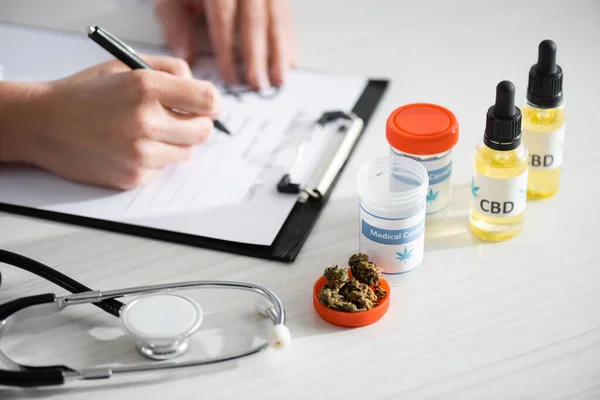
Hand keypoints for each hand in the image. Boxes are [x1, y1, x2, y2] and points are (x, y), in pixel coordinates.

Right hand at [12, 56, 220, 189]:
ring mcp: (139, 153)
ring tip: (146, 132)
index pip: (207, 100)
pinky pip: (163, 169)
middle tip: (182, 120)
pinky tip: (129, 147)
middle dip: (197, 125)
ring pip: (186, 153)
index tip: (208, 106)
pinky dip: (154, 159)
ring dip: (175, 143)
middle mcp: (145, 121)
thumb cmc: (86, 93)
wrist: (44, 124)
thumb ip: (170, 70)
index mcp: (146, 86)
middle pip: (203, 131)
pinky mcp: (133, 177)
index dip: (212, 104)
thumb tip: (203, 91)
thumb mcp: (126, 65)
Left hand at [155, 0, 295, 89]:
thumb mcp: (173, 0)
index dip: (228, 50)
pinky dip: (289, 41)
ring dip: (279, 53)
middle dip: (257, 57)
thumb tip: (185, 57)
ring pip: (276, 20)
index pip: (224, 18)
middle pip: (254, 21)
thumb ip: (176, 25)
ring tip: (278, 80)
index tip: (230, 77)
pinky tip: (289, 63)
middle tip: (257, 84)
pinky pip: (287, 17)